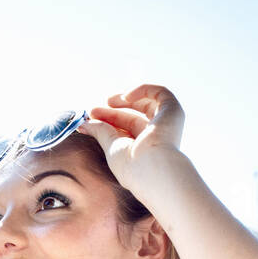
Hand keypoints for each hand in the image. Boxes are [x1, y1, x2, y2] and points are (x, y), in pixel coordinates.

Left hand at [77, 83, 186, 199]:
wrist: (152, 168)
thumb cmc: (132, 165)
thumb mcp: (111, 147)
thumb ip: (100, 132)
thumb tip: (83, 124)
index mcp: (144, 148)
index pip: (125, 128)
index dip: (108, 119)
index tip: (90, 117)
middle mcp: (157, 136)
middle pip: (134, 115)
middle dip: (113, 109)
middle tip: (94, 110)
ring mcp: (167, 123)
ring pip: (147, 102)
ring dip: (126, 97)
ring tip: (109, 100)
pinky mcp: (173, 111)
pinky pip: (160, 92)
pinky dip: (142, 90)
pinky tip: (126, 96)